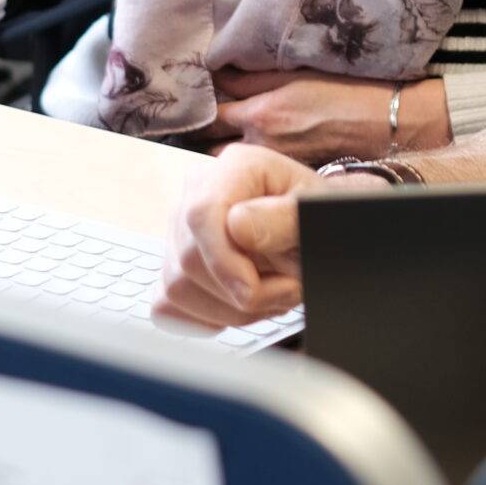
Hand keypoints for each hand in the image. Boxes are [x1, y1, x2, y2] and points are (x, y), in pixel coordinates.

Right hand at [155, 142, 382, 327]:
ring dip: (232, 309)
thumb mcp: (316, 211)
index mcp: (236, 168)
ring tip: (272, 296)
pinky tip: (241, 304)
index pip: (202, 213)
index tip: (252, 290)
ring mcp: (180, 229)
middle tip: (288, 289)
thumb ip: (283, 217)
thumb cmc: (317, 215)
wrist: (316, 226)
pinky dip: (208, 316)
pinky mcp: (174, 264)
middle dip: (241, 293)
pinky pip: (169, 305)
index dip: (223, 261)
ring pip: (177, 288)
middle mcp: (199, 192)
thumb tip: (236, 226)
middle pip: (189, 259)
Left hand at [210, 68, 449, 162]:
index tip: (182, 107)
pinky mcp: (290, 177)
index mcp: (261, 115)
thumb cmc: (345, 92)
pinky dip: (246, 168)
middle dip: (200, 142)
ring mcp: (275, 166)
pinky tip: (246, 162)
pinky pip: (256, 174)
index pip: (208, 118)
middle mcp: (263, 146)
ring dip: (220, 157)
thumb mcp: (296, 74)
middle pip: (210, 151)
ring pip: (231, 166)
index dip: (194, 112)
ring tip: (215, 149)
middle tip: (193, 131)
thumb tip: (216, 74)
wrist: (386, 124)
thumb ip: (252, 78)